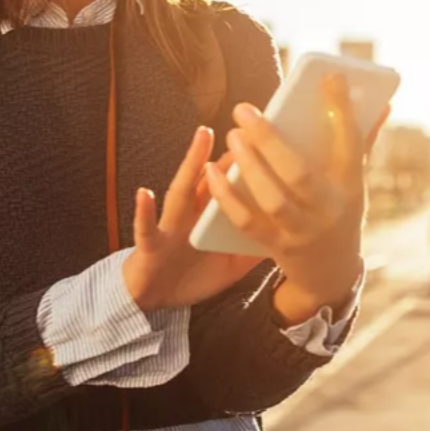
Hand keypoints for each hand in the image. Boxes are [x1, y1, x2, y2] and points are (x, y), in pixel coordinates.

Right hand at [122, 127, 263, 311]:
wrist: (153, 301)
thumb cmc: (191, 277)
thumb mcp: (230, 265)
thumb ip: (251, 245)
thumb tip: (285, 233)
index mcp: (209, 218)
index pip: (230, 188)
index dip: (245, 168)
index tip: (267, 146)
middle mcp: (190, 215)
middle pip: (210, 180)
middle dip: (232, 152)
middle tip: (242, 130)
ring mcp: (169, 227)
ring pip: (182, 191)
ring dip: (191, 164)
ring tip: (203, 138)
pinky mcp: (150, 246)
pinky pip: (146, 228)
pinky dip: (144, 212)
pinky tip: (145, 194)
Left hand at [205, 74, 390, 323]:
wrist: (331, 271)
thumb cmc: (340, 209)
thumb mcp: (354, 179)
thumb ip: (360, 140)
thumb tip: (383, 101)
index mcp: (351, 187)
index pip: (351, 144)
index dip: (341, 111)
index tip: (329, 78)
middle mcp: (328, 211)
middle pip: (299, 173)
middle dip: (270, 140)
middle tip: (244, 110)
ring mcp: (301, 232)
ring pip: (272, 199)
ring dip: (249, 165)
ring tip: (233, 135)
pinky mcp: (275, 246)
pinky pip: (246, 221)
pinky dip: (226, 196)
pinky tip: (212, 170)